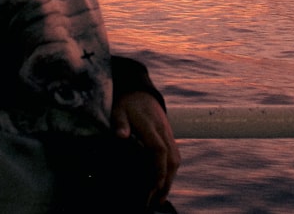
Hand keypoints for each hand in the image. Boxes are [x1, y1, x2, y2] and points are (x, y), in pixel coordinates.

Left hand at [112, 91, 180, 207]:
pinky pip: (174, 156)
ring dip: (170, 179)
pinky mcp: (169, 137)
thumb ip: (120, 123)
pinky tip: (164, 183)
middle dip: (166, 182)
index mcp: (150, 126)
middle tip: (156, 201)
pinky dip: (171, 172)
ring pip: (175, 159)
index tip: (152, 187)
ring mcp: (168, 134)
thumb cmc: (127, 104)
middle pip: (171, 159)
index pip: (158, 150)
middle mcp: (163, 131)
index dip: (158, 169)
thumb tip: (120, 136)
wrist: (140, 92)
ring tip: (160, 198)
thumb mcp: (118, 110)